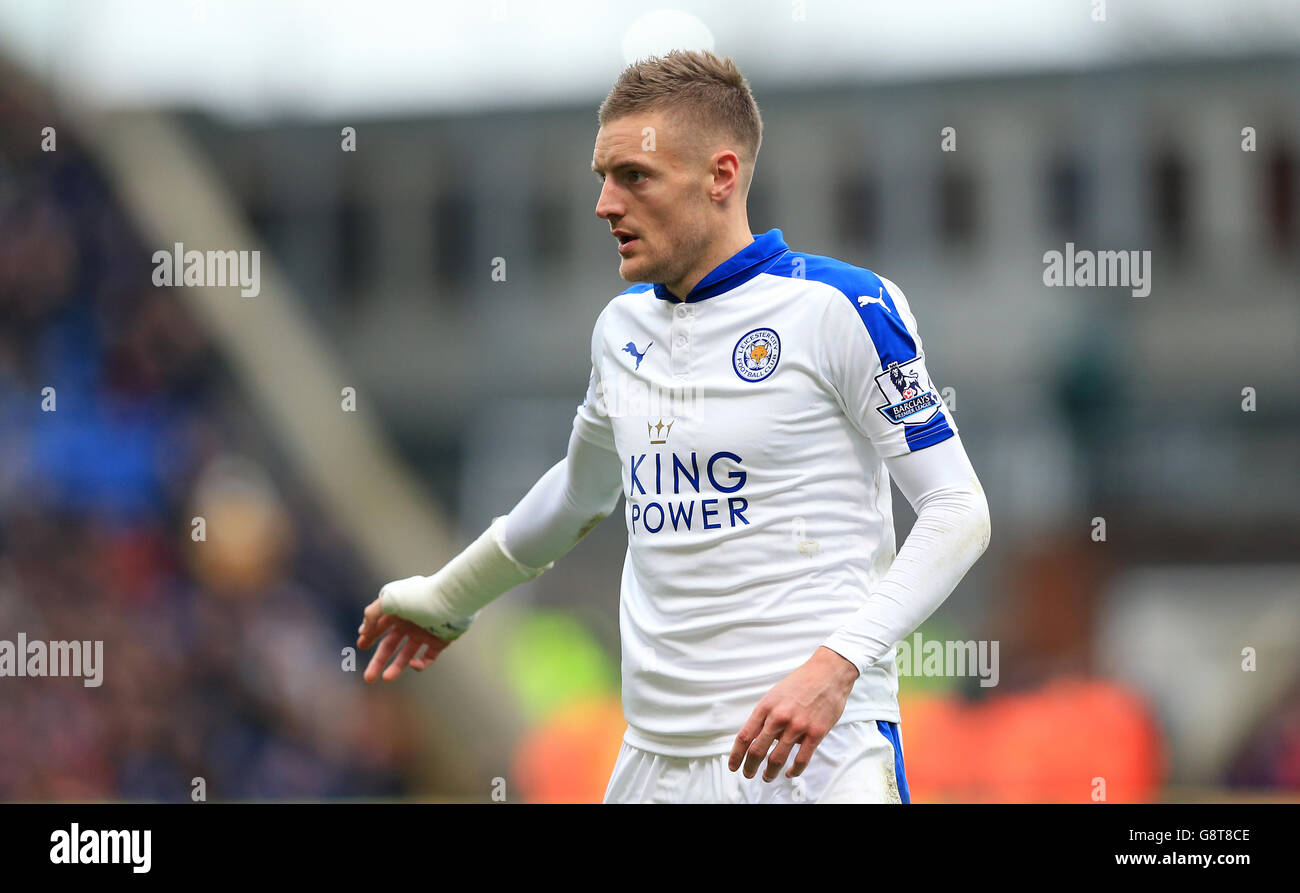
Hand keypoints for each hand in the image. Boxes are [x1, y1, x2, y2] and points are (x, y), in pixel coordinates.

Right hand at [356, 596, 449, 682]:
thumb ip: (371, 614)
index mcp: (399, 610)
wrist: (452, 600)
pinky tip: (413, 664)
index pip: (380, 625)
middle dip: (379, 661)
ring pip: (407, 654)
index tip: (361, 646)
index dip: (370, 636)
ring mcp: (426, 632)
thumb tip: (363, 630)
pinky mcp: (440, 641)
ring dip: (396, 667)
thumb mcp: (389, 600)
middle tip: (368, 678)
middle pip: (391, 645)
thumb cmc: (420, 596)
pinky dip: (420, 664)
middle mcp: (411, 622)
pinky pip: (428, 657)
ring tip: (387, 678)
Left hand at [728, 646, 859, 781]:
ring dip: (770, 772)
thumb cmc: (801, 682)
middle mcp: (779, 717)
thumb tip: (759, 736)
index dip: (736, 755)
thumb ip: (766, 716)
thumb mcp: (775, 694)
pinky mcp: (815, 733)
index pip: (745, 736)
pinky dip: (793, 771)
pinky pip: (801, 759)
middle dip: (750, 767)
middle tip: (748, 774)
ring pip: (777, 758)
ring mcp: (797, 726)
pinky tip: (789, 773)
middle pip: (757, 750)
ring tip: (767, 776)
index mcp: (766, 706)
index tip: (733, 765)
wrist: (828, 673)